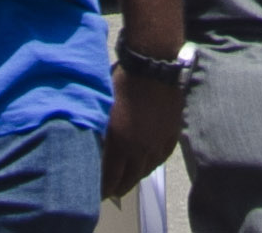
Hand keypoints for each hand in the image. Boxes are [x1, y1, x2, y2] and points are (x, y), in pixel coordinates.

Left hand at [101, 70, 183, 196]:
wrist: (152, 66)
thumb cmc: (121, 82)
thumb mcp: (102, 108)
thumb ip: (99, 132)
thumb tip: (90, 147)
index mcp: (120, 145)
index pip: (110, 180)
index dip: (102, 191)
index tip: (94, 195)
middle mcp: (140, 150)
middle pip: (129, 180)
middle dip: (117, 189)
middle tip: (110, 191)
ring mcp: (158, 143)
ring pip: (146, 171)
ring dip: (134, 178)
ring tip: (127, 179)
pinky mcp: (171, 134)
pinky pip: (161, 158)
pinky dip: (152, 165)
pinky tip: (146, 165)